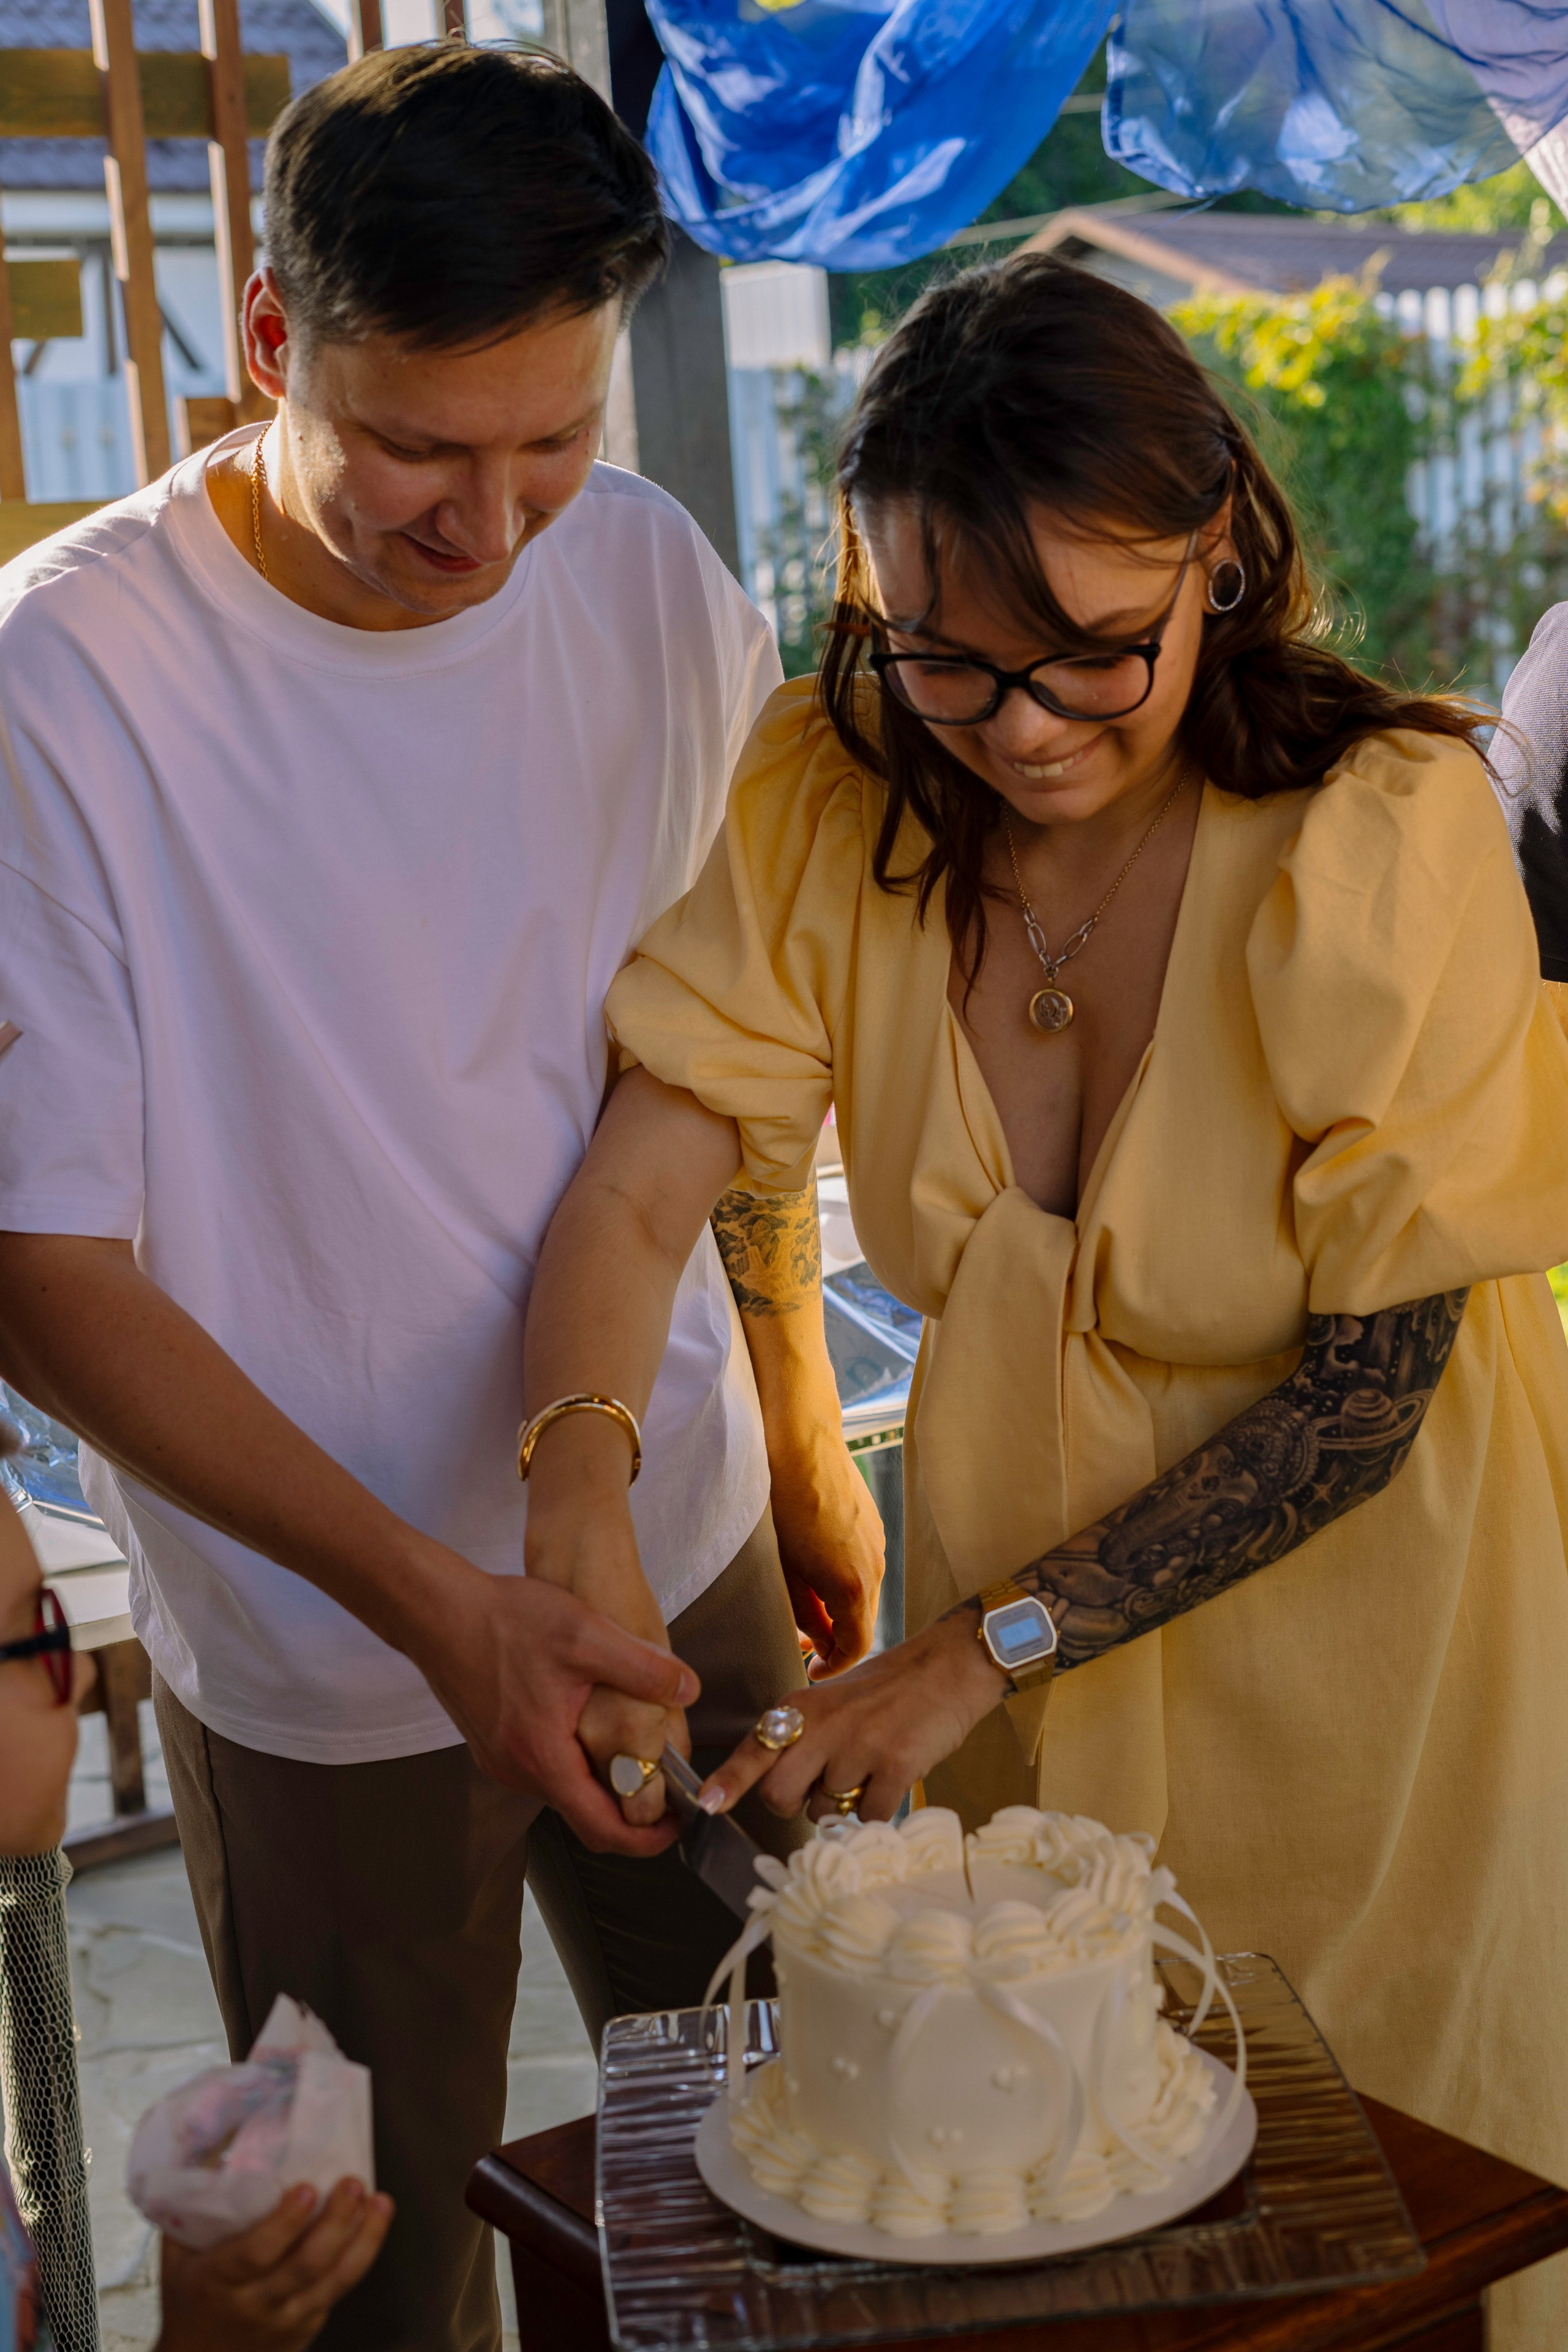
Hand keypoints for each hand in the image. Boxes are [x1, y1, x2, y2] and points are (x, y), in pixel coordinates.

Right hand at [155, 2179, 393, 2351]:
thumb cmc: (188, 2294)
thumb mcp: (177, 2253)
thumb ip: (194, 2202)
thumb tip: (221, 2137)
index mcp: (218, 2282)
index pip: (256, 2254)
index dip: (284, 2223)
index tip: (307, 2188)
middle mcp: (256, 2304)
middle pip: (305, 2266)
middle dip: (335, 2223)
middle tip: (353, 2183)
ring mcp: (287, 2320)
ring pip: (335, 2282)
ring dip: (363, 2238)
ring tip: (381, 2201)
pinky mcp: (308, 2327)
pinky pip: (339, 2291)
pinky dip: (360, 2255)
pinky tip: (372, 2224)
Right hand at [520, 1415, 685, 1828]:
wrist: (437, 1610)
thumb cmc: (505, 1621)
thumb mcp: (587, 1635)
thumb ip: (643, 1667)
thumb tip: (688, 1690)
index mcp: (543, 1759)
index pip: (602, 1830)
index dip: (647, 1837)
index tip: (680, 1822)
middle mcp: (517, 1772)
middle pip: (584, 1816)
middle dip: (631, 1809)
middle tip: (669, 1783)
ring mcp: (499, 1760)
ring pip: (563, 1790)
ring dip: (601, 1782)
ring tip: (638, 1750)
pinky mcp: (491, 1743)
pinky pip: (543, 1768)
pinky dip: (575, 1762)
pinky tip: (591, 1724)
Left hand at [698, 1609, 1006, 1823]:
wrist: (949, 1667)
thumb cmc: (890, 1688)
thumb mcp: (832, 1701)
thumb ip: (803, 1737)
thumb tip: (780, 1784)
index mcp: (803, 1708)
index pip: (755, 1749)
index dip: (728, 1782)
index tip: (708, 1804)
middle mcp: (824, 1726)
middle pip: (779, 1795)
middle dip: (795, 1805)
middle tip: (820, 1790)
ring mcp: (860, 1747)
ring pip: (827, 1810)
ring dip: (843, 1804)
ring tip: (870, 1768)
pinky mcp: (896, 1766)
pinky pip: (870, 1816)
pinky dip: (878, 1809)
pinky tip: (892, 1777)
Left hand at [769, 1425, 884, 1677]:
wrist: (803, 1443)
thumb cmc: (784, 1503)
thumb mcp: (785, 1569)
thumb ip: (804, 1613)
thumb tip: (818, 1639)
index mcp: (853, 1586)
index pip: (858, 1646)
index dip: (836, 1666)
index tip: (814, 1670)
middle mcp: (875, 1568)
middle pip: (864, 1622)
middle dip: (836, 1640)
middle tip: (804, 1646)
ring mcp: (878, 1544)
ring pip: (865, 1594)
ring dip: (841, 1609)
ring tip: (807, 1608)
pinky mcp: (874, 1526)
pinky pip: (865, 1567)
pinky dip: (846, 1582)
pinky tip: (817, 1571)